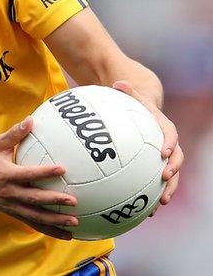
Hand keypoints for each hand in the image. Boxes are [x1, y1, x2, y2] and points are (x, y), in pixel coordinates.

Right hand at [0, 117, 78, 239]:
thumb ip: (14, 134)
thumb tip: (31, 119)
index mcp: (6, 175)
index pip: (28, 174)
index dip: (44, 172)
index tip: (62, 170)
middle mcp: (9, 192)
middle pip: (34, 199)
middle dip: (53, 200)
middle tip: (73, 201)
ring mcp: (12, 205)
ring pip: (35, 216)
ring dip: (55, 220)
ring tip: (74, 221)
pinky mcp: (14, 213)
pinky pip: (33, 224)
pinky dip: (50, 231)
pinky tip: (66, 235)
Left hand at [112, 80, 182, 207]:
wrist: (144, 116)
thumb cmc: (136, 106)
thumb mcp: (132, 97)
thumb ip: (127, 91)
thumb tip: (117, 82)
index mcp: (164, 128)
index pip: (170, 135)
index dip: (169, 143)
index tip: (163, 152)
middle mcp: (168, 145)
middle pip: (176, 160)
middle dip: (173, 171)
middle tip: (164, 180)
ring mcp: (164, 158)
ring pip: (171, 176)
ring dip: (167, 190)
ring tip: (159, 204)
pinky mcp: (156, 168)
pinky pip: (157, 184)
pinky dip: (152, 197)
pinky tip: (146, 212)